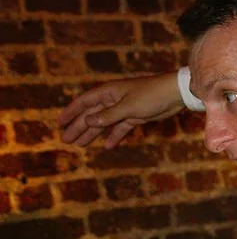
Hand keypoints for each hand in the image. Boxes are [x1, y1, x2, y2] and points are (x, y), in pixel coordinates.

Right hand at [57, 73, 184, 147]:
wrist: (175, 94)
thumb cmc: (151, 95)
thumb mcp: (128, 107)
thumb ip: (108, 116)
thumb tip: (87, 121)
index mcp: (108, 92)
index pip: (84, 102)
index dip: (71, 112)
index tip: (59, 123)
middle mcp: (114, 99)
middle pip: (92, 114)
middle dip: (79, 127)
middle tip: (67, 140)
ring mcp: (125, 108)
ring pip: (105, 123)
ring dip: (93, 133)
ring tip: (81, 144)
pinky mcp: (136, 116)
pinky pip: (121, 127)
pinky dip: (115, 136)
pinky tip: (108, 146)